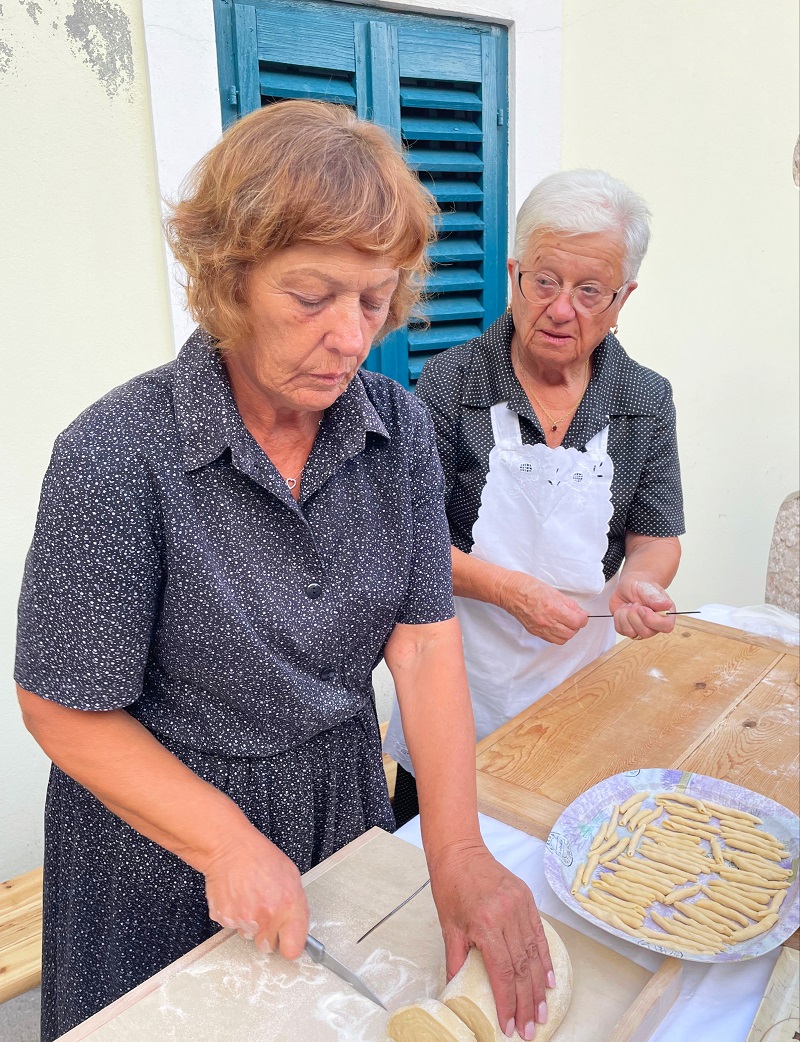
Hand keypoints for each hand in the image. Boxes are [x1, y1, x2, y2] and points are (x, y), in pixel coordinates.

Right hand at [203, 826, 308, 957]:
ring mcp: (244, 920)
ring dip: (250, 923)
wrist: (230, 848)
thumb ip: (295, 907)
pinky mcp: (225, 919)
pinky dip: (234, 915)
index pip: (293, 948)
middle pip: (267, 946)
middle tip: (264, 912)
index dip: (290, 945)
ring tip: (249, 897)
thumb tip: (296, 927)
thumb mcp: (291, 877)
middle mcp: (267, 917)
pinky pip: (233, 926)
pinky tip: (237, 896)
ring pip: (249, 935)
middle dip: (267, 934)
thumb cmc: (260, 857)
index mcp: (288, 906)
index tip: (288, 941)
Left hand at [429, 841, 553, 1040]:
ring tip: (541, 1012)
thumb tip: (458, 988)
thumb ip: (457, 959)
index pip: (502, 972)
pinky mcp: (527, 899)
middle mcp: (507, 915)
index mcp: (485, 924)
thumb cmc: (450, 887)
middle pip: (522, 967)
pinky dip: (545, 958)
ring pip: (534, 954)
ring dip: (539, 986)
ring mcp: (520, 906)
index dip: (507, 1002)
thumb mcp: (448, 926)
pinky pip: (539, 934)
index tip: (508, 1025)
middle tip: (529, 1029)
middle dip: (526, 1002)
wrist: (460, 852)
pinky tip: (548, 980)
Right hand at [498, 571, 587, 644]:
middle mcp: (546, 621)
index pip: (577, 621)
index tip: (582, 615)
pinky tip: (556, 626)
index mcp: (553, 608)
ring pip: (562, 639)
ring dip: (567, 632)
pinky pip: (551, 640)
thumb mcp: (552, 590)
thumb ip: (568, 604)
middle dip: (576, 626)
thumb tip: (579, 612)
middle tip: (575, 618)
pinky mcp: (534, 632)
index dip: (583, 618)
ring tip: (565, 623)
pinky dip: (558, 635)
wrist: (509, 592)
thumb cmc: (527, 587)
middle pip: (571, 633)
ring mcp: (540, 628)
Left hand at [610, 576, 675, 639]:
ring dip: (626, 616)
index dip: (651, 619)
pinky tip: (624, 610)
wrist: (628, 587)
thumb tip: (666, 605)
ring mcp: (641, 630)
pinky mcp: (628, 630)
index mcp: (665, 615)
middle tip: (635, 604)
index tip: (642, 608)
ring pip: (631, 633)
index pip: (666, 627)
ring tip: (630, 606)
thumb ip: (655, 597)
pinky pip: (621, 630)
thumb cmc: (641, 588)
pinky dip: (618, 618)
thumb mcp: (648, 588)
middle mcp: (654, 625)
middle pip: (645, 632)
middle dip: (635, 616)